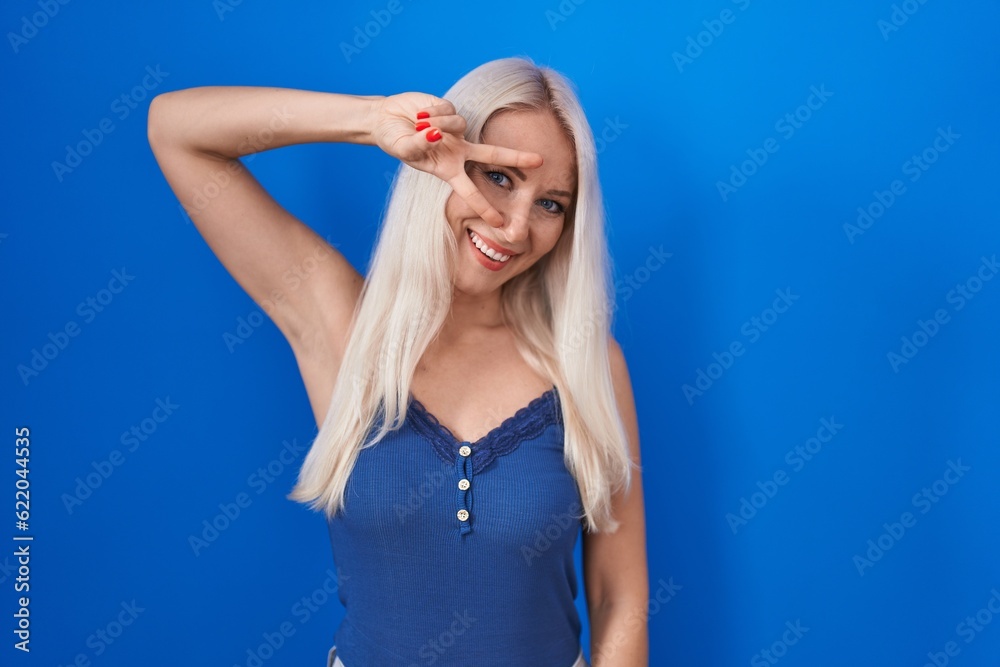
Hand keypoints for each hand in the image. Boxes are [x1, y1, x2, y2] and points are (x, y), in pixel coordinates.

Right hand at [368, 92, 543, 226]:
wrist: (386, 120)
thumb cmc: (395, 141)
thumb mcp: (404, 150)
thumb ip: (418, 145)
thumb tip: (435, 134)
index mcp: (449, 170)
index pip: (471, 192)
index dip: (485, 207)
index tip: (501, 224)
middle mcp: (458, 151)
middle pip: (493, 155)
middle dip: (517, 158)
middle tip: (541, 162)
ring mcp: (457, 131)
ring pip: (458, 124)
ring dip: (436, 124)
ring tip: (417, 125)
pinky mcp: (451, 110)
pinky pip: (447, 110)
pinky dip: (431, 113)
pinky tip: (419, 115)